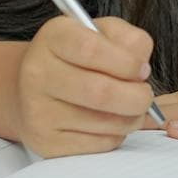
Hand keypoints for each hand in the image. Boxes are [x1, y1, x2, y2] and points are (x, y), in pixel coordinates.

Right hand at [12, 16, 155, 157]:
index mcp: (53, 38)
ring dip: (131, 118)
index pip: (92, 50)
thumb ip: (129, 40)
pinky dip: (117, 135)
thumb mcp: (102, 34)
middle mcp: (38, 73)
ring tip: (130, 108)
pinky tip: (110, 122)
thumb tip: (142, 68)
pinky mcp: (46, 143)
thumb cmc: (77, 58)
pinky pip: (99, 144)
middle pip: (100, 92)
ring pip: (104, 122)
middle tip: (145, 96)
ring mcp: (38, 111)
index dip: (127, 62)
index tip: (143, 70)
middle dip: (137, 97)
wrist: (32, 89)